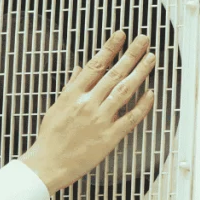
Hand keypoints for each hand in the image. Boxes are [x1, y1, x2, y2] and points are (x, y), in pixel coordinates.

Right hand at [20, 32, 154, 194]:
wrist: (48, 164)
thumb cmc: (50, 138)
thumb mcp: (56, 107)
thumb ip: (71, 86)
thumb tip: (80, 69)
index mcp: (73, 95)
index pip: (95, 65)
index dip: (110, 48)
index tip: (121, 35)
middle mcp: (88, 104)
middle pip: (114, 74)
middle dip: (131, 54)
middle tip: (144, 40)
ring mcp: (100, 120)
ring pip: (124, 91)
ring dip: (140, 73)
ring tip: (151, 59)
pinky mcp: (109, 137)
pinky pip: (130, 118)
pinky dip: (142, 105)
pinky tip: (151, 93)